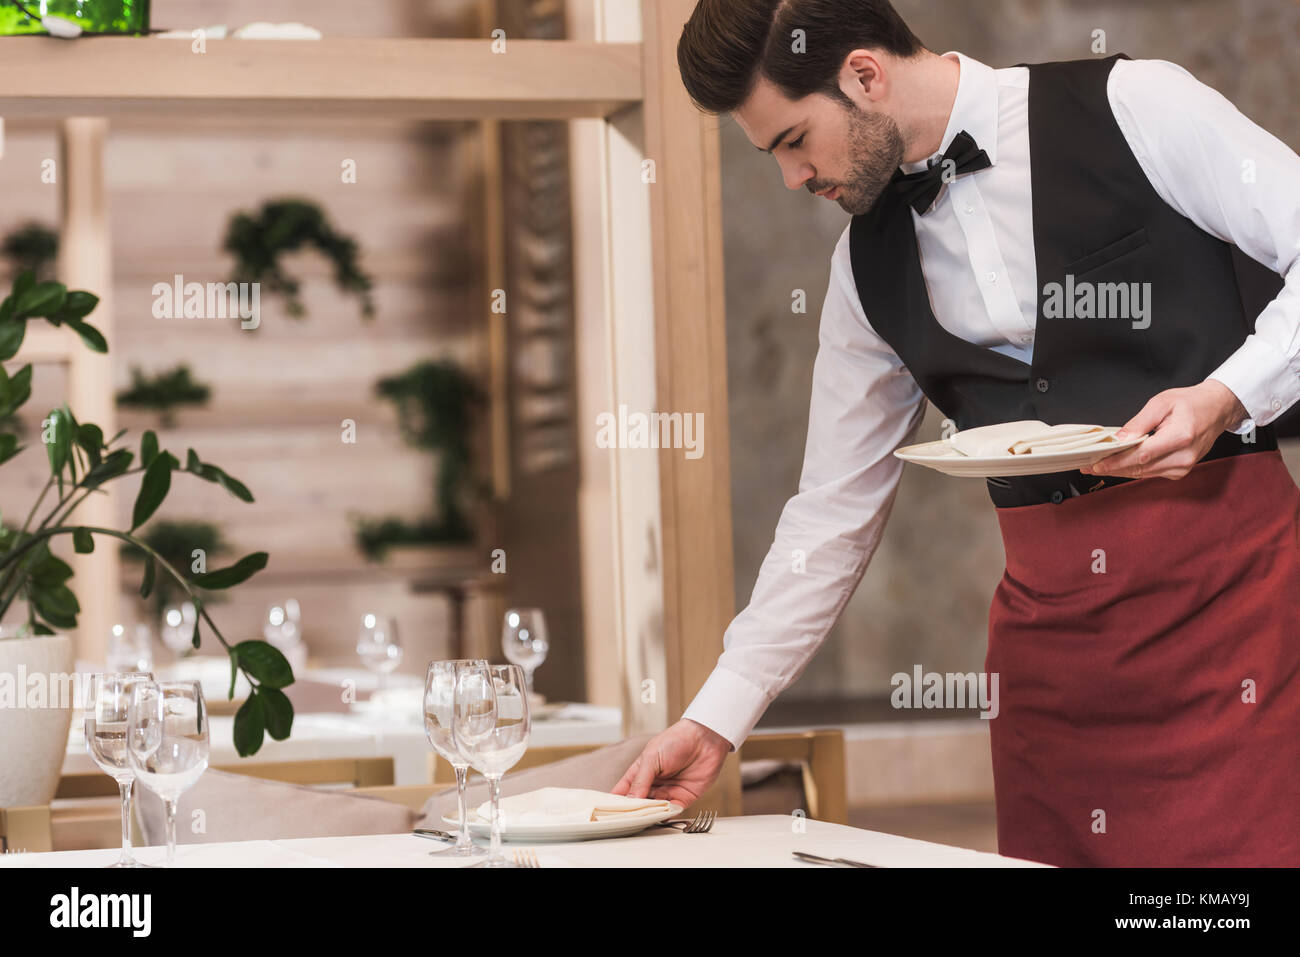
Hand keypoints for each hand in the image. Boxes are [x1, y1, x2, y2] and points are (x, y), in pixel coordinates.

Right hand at [611, 719, 730, 806]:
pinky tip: (662, 815)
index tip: (610, 811)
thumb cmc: (676, 739)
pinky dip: (667, 814)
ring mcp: (668, 791)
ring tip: (644, 818)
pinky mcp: (684, 797)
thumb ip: (641, 780)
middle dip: (633, 811)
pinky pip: (673, 810)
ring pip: (655, 810)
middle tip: (628, 818)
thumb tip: (630, 800)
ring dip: (650, 814)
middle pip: (639, 803)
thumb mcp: (652, 757)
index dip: (616, 801)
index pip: (624, 790)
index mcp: (641, 771)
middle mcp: (653, 783)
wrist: (704, 737)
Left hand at [1081, 380, 1247, 479]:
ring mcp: (1184, 466)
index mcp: (1180, 437)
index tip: (1096, 464)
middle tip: (1089, 466)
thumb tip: (1119, 439)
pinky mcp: (1180, 471)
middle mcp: (1184, 456)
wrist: (1216, 409)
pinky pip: (1151, 473)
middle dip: (1112, 468)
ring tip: (1099, 466)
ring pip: (1144, 474)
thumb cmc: (1191, 402)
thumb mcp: (1161, 403)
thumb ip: (1138, 423)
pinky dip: (1134, 469)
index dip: (1116, 462)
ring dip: (1120, 470)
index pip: (1141, 455)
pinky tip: (1119, 465)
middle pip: (1140, 468)